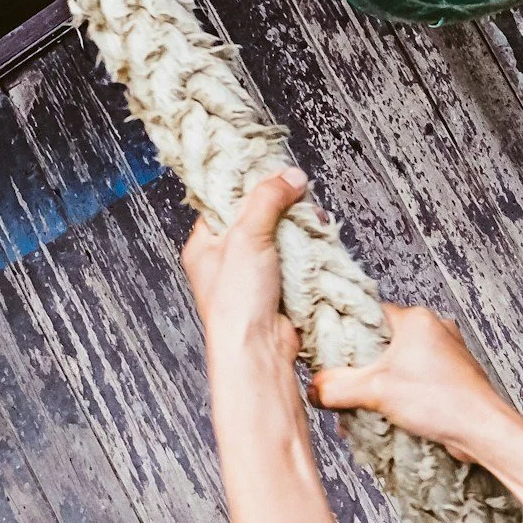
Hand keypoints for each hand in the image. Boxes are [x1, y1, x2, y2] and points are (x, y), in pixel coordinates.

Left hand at [182, 167, 305, 360]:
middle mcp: (227, 259)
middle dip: (283, 209)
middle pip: (258, 218)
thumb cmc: (236, 301)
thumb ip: (267, 200)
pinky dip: (309, 252)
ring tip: (313, 223)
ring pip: (280, 239)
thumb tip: (290, 175)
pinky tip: (317, 246)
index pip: (225, 201)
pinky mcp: (279, 289)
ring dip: (299, 231)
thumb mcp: (247, 236)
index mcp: (205, 244)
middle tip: (300, 200)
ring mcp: (254, 275)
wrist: (258, 348)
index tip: (275, 174)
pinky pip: (296, 261)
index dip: (250, 186)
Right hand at [312, 305, 518, 460]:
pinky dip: (399, 394)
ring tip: (362, 405)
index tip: (328, 354)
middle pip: (381, 343)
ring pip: (398, 364)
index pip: (367, 316)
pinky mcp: (452, 376)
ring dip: (379, 385)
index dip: (344, 334)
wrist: (483, 430)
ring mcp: (446, 354)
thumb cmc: (441, 401)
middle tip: (344, 386)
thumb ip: (336, 388)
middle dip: (360, 368)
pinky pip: (416, 379)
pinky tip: (386, 414)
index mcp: (417, 320)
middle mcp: (434, 330)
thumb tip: (314, 389)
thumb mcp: (375, 391)